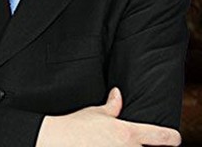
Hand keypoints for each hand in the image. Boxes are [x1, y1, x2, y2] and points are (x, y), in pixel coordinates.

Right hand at [35, 87, 180, 146]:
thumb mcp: (96, 112)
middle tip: (135, 141)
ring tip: (121, 144)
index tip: (175, 138)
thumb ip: (112, 105)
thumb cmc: (76, 125)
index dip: (171, 137)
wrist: (59, 139)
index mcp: (126, 132)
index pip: (158, 136)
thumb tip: (118, 93)